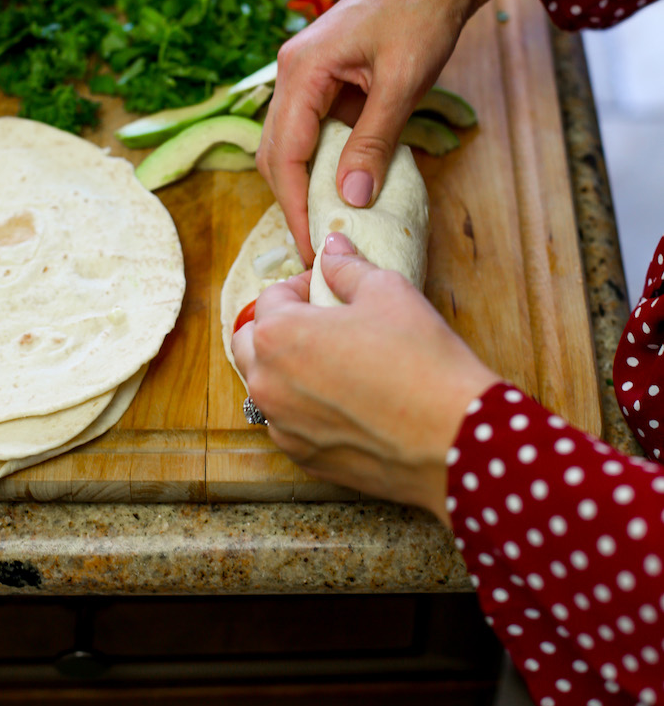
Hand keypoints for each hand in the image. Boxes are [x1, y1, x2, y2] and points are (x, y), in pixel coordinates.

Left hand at [232, 233, 497, 522]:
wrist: (453, 437)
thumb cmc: (421, 359)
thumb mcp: (387, 292)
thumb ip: (347, 267)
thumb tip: (332, 247)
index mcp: (278, 335)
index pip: (272, 297)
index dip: (303, 285)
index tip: (330, 287)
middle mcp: (267, 383)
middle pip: (252, 343)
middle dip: (279, 326)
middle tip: (322, 322)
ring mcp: (282, 426)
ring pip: (266, 387)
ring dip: (287, 368)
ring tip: (334, 361)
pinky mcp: (303, 459)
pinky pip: (288, 424)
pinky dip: (304, 408)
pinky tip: (345, 401)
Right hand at [256, 0, 522, 261]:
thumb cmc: (423, 17)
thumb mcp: (402, 84)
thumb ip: (374, 142)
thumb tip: (351, 198)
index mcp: (302, 69)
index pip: (285, 153)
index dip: (295, 205)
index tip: (310, 245)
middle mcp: (291, 71)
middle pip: (274, 151)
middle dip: (292, 199)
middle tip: (316, 242)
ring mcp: (303, 73)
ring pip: (287, 142)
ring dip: (303, 182)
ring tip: (326, 220)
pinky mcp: (321, 77)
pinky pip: (309, 129)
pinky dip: (319, 160)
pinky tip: (339, 183)